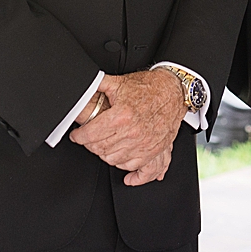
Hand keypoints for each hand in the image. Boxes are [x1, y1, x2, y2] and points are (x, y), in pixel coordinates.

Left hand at [67, 70, 185, 184]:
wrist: (174, 91)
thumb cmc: (149, 87)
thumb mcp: (120, 82)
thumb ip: (98, 84)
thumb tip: (84, 85)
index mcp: (121, 116)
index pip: (90, 134)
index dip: (79, 136)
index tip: (76, 136)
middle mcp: (132, 133)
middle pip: (100, 149)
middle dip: (89, 145)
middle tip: (87, 140)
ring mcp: (143, 144)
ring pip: (114, 160)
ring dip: (104, 155)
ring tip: (101, 147)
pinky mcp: (153, 151)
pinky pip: (135, 168)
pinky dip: (126, 169)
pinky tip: (121, 168)